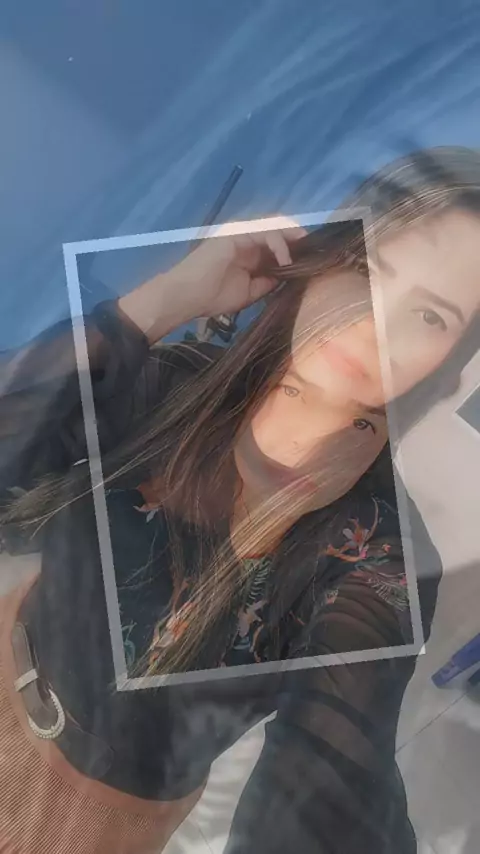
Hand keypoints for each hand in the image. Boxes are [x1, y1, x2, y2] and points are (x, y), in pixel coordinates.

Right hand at [119, 216, 306, 343]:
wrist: (187, 296)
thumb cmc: (213, 297)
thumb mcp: (250, 292)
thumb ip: (269, 281)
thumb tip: (289, 275)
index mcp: (249, 252)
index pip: (278, 243)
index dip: (296, 248)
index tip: (313, 259)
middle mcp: (246, 239)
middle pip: (279, 230)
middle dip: (299, 239)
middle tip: (316, 252)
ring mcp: (240, 233)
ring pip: (275, 227)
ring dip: (292, 239)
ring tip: (303, 255)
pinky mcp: (235, 232)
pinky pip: (264, 232)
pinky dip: (278, 244)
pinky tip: (285, 260)